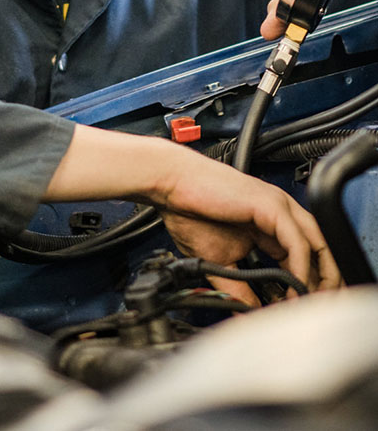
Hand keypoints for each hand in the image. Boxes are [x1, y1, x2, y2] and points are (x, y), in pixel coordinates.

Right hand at [155, 151, 339, 304]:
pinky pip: (297, 242)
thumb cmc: (188, 211)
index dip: (309, 286)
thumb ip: (238, 287)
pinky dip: (299, 269)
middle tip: (319, 311)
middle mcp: (280, 213)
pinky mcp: (271, 205)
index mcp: (270, 225)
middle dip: (327, 283)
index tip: (302, 311)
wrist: (171, 185)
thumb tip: (250, 312)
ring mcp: (278, 206)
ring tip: (310, 306)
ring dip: (321, 279)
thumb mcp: (217, 261)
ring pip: (319, 244)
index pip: (305, 258)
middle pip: (322, 249)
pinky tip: (293, 289)